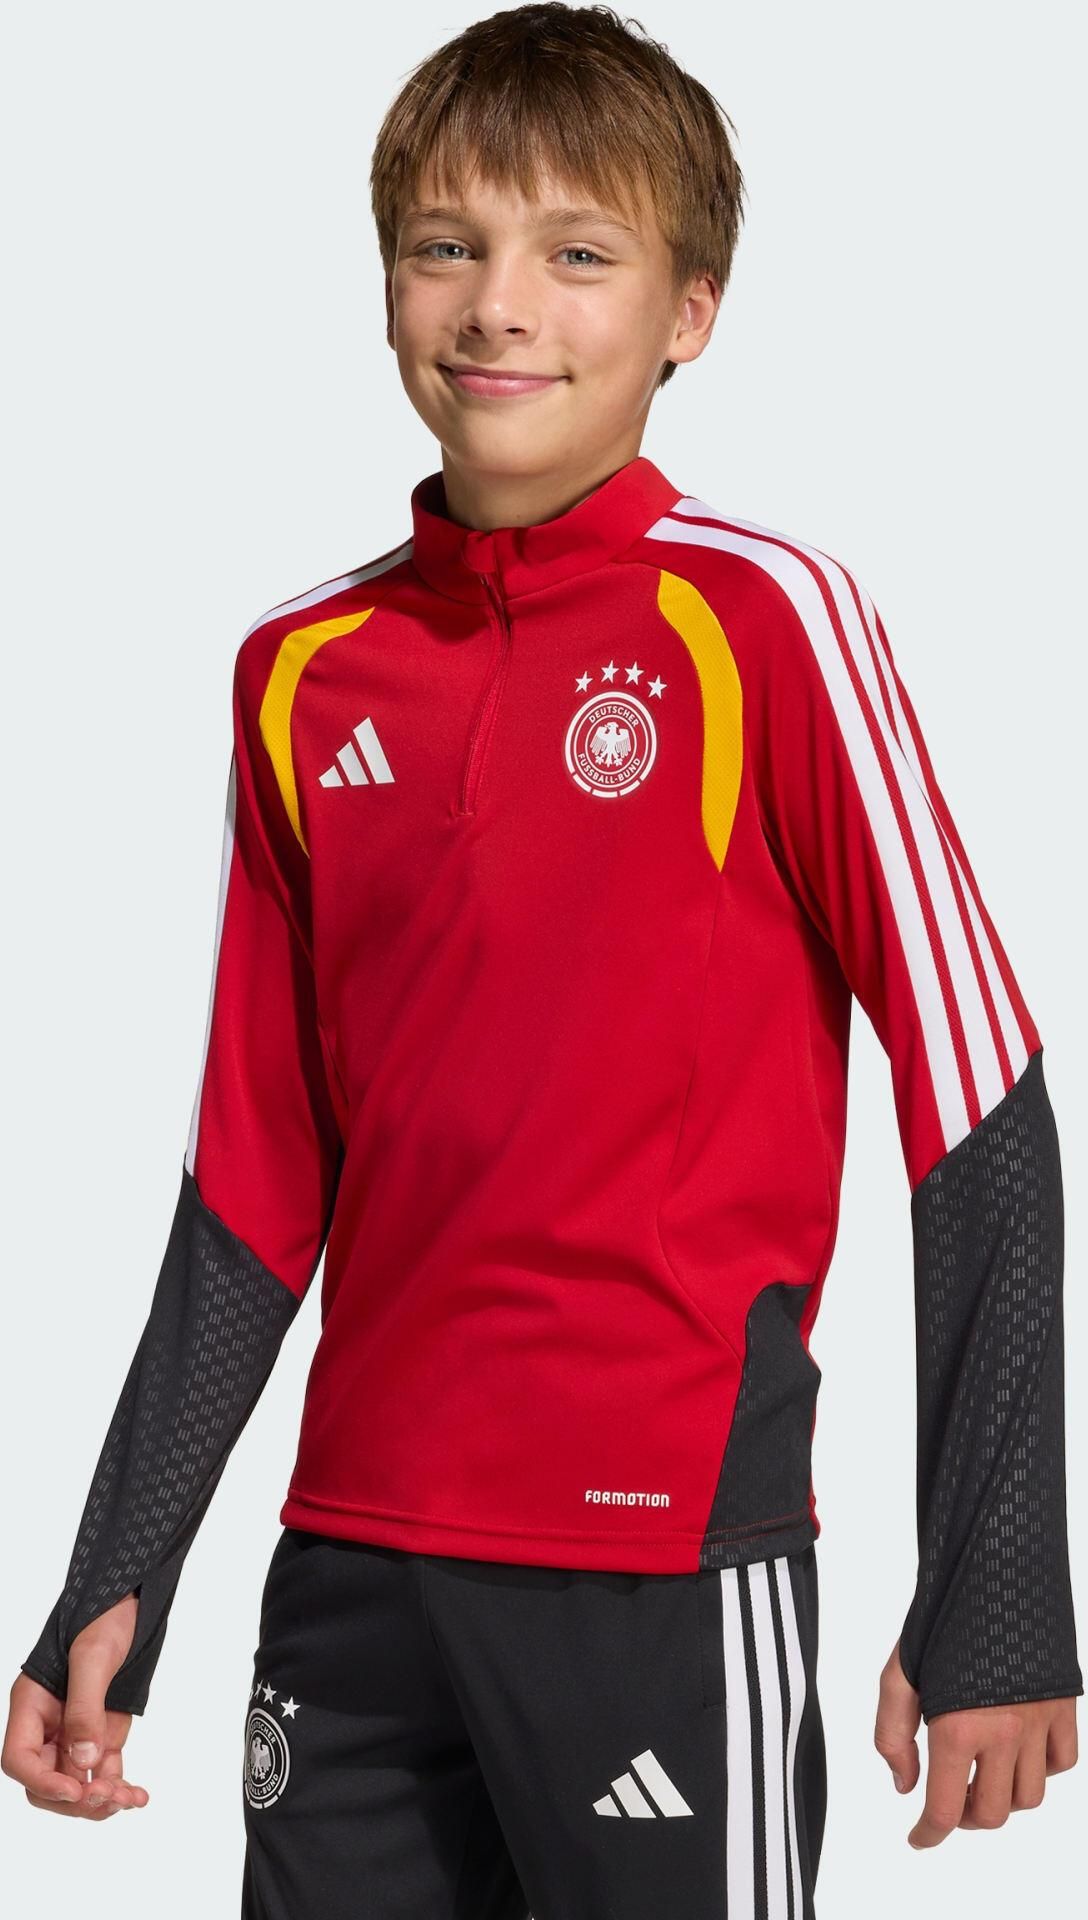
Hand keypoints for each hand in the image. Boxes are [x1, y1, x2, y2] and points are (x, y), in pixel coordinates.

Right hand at [3, 1593, 149, 1815]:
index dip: (43, 1782)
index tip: (76, 1791)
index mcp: (31, 1705)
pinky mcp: (102, 1733)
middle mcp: (49, 1724)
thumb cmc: (104, 1616)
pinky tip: (139, 1797)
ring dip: (101, 1800)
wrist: (131, 1598)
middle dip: (74, 1798)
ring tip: (131, 1799)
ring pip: (77, 1784)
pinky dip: (119, 1788)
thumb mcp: (93, 1657)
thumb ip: (85, 1709)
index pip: (20, 1759)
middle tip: (107, 1797)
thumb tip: (84, 1762)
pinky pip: (103, 1772)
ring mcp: (76, 1731)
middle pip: (47, 1782)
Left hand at [874, 1636, 1078, 1845]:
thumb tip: (905, 1787)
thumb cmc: (939, 1620)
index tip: (919, 1840)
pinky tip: (1017, 1753)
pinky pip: (1063, 1762)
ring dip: (1002, 1798)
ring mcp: (1040, 1721)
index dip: (928, 1835)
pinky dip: (1041, 1770)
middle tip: (948, 1797)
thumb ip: (891, 1735)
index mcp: (958, 1727)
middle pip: (991, 1813)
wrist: (990, 1569)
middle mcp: (1004, 1732)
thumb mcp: (897, 1675)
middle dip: (965, 1816)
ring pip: (1029, 1796)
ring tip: (980, 1774)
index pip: (945, 1810)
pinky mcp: (1065, 1706)